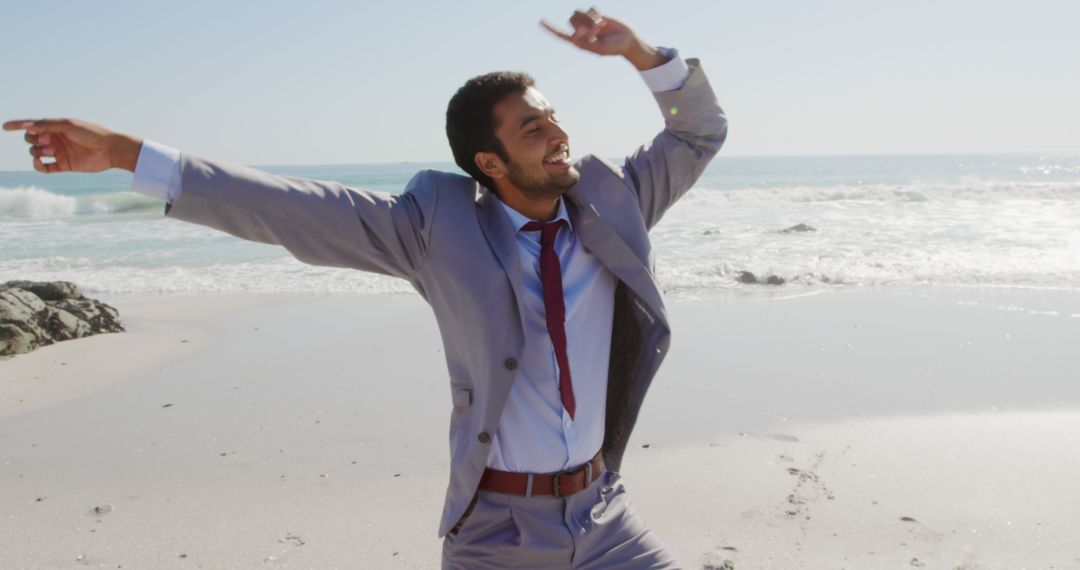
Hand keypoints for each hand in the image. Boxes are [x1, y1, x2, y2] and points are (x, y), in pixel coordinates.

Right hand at [2, 118, 141, 173]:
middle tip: (47, 140)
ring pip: (35, 153)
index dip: (18, 125)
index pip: (32, 126)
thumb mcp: (68, 125)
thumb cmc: (91, 133)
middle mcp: (55, 139)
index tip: (5, 127)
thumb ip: (47, 125)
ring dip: (37, 151)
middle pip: (31, 140)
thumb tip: (27, 126)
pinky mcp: (64, 165)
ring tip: (51, 150)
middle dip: (33, 139)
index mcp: (55, 127)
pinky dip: (38, 166)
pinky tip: (39, 162)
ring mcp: (58, 152)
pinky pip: (44, 168)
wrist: (110, 149)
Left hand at [540, 8, 665, 69]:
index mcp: (579, 42)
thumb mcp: (601, 49)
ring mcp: (588, 23)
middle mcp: (581, 32)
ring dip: (589, 18)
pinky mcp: (595, 15)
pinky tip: (604, 21)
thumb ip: (588, 42)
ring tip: (600, 26)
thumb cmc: (614, 48)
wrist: (627, 40)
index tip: (540, 21)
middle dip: (584, 23)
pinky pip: (591, 9)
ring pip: (579, 13)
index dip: (551, 28)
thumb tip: (577, 32)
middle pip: (572, 20)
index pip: (561, 35)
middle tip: (596, 31)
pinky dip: (597, 14)